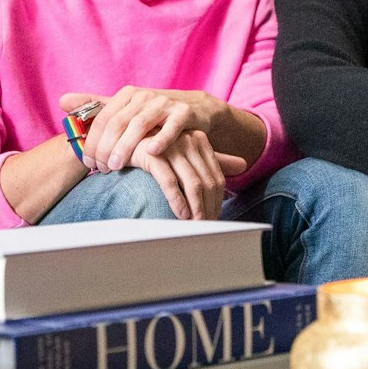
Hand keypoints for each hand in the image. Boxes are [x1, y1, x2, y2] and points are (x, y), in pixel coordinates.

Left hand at [60, 87, 215, 173]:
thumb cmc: (153, 114)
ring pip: (140, 125)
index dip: (92, 141)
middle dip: (106, 147)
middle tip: (100, 169)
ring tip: (117, 166)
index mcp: (126, 95)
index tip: (87, 163)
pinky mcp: (184, 113)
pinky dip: (161, 139)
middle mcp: (143, 96)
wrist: (194, 109)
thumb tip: (62, 101)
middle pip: (118, 122)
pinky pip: (171, 127)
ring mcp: (165, 104)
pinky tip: (151, 153)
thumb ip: (95, 106)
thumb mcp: (124, 108)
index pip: (102, 118)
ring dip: (126, 146)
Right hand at [128, 129, 247, 221]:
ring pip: (193, 183)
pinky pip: (170, 181)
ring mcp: (171, 146)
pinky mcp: (153, 155)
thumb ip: (215, 159)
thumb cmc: (157, 148)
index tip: (215, 218)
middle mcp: (188, 140)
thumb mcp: (188, 153)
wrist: (123, 140)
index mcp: (200, 140)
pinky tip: (181, 215)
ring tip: (196, 226)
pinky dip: (177, 201)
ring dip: (196, 208)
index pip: (217, 177)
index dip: (218, 201)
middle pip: (208, 182)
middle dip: (209, 208)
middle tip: (207, 228)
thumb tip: (244, 164)